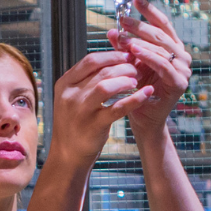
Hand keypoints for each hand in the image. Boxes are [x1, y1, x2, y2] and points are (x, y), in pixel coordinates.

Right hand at [45, 48, 149, 170]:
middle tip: (136, 68)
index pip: (91, 61)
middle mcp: (70, 96)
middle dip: (123, 66)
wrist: (67, 155)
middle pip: (101, 71)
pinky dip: (135, 99)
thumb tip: (111, 59)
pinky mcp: (94, 126)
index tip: (127, 55)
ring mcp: (81, 111)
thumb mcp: (72, 98)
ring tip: (137, 81)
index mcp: (64, 84)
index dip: (112, 55)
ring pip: (106, 86)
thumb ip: (86, 80)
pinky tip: (146, 93)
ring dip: (126, 80)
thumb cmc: (75, 123)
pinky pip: (118, 108)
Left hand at [111, 0, 191, 136]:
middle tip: (123, 20)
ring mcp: (183, 69)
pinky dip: (148, 57)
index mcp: (172, 48)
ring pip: (161, 48)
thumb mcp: (130, 63)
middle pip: (160, 34)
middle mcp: (181, 56)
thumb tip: (111, 30)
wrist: (143, 118)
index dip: (149, 11)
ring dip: (141, 41)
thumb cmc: (137, 90)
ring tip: (124, 37)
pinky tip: (135, 51)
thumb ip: (123, 48)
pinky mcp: (180, 82)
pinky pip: (163, 65)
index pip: (162, 24)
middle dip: (140, 26)